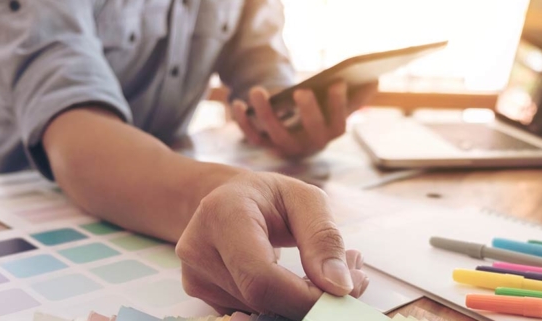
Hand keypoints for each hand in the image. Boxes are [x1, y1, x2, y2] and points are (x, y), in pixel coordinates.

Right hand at [176, 172, 368, 318]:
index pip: (261, 276)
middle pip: (259, 299)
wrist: (226, 198)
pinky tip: (295, 285)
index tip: (342, 292)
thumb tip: (340, 286)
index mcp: (223, 214)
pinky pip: (248, 313)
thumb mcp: (306, 200)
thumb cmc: (269, 196)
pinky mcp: (199, 293)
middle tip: (348, 280)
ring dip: (296, 304)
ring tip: (321, 273)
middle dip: (308, 301)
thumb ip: (324, 239)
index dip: (304, 296)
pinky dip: (279, 306)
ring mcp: (194, 274)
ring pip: (256, 311)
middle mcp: (198, 247)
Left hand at [231, 81, 377, 158]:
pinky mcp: (263, 144)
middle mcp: (308, 145)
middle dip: (306, 112)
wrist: (289, 128)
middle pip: (308, 133)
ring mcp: (284, 147)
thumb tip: (374, 81)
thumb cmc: (316, 110)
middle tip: (302, 91)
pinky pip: (252, 137)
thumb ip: (353, 96)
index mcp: (327, 134)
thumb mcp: (333, 103)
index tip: (338, 82)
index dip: (339, 106)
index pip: (337, 125)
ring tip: (257, 91)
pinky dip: (243, 122)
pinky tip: (236, 103)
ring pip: (275, 135)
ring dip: (265, 113)